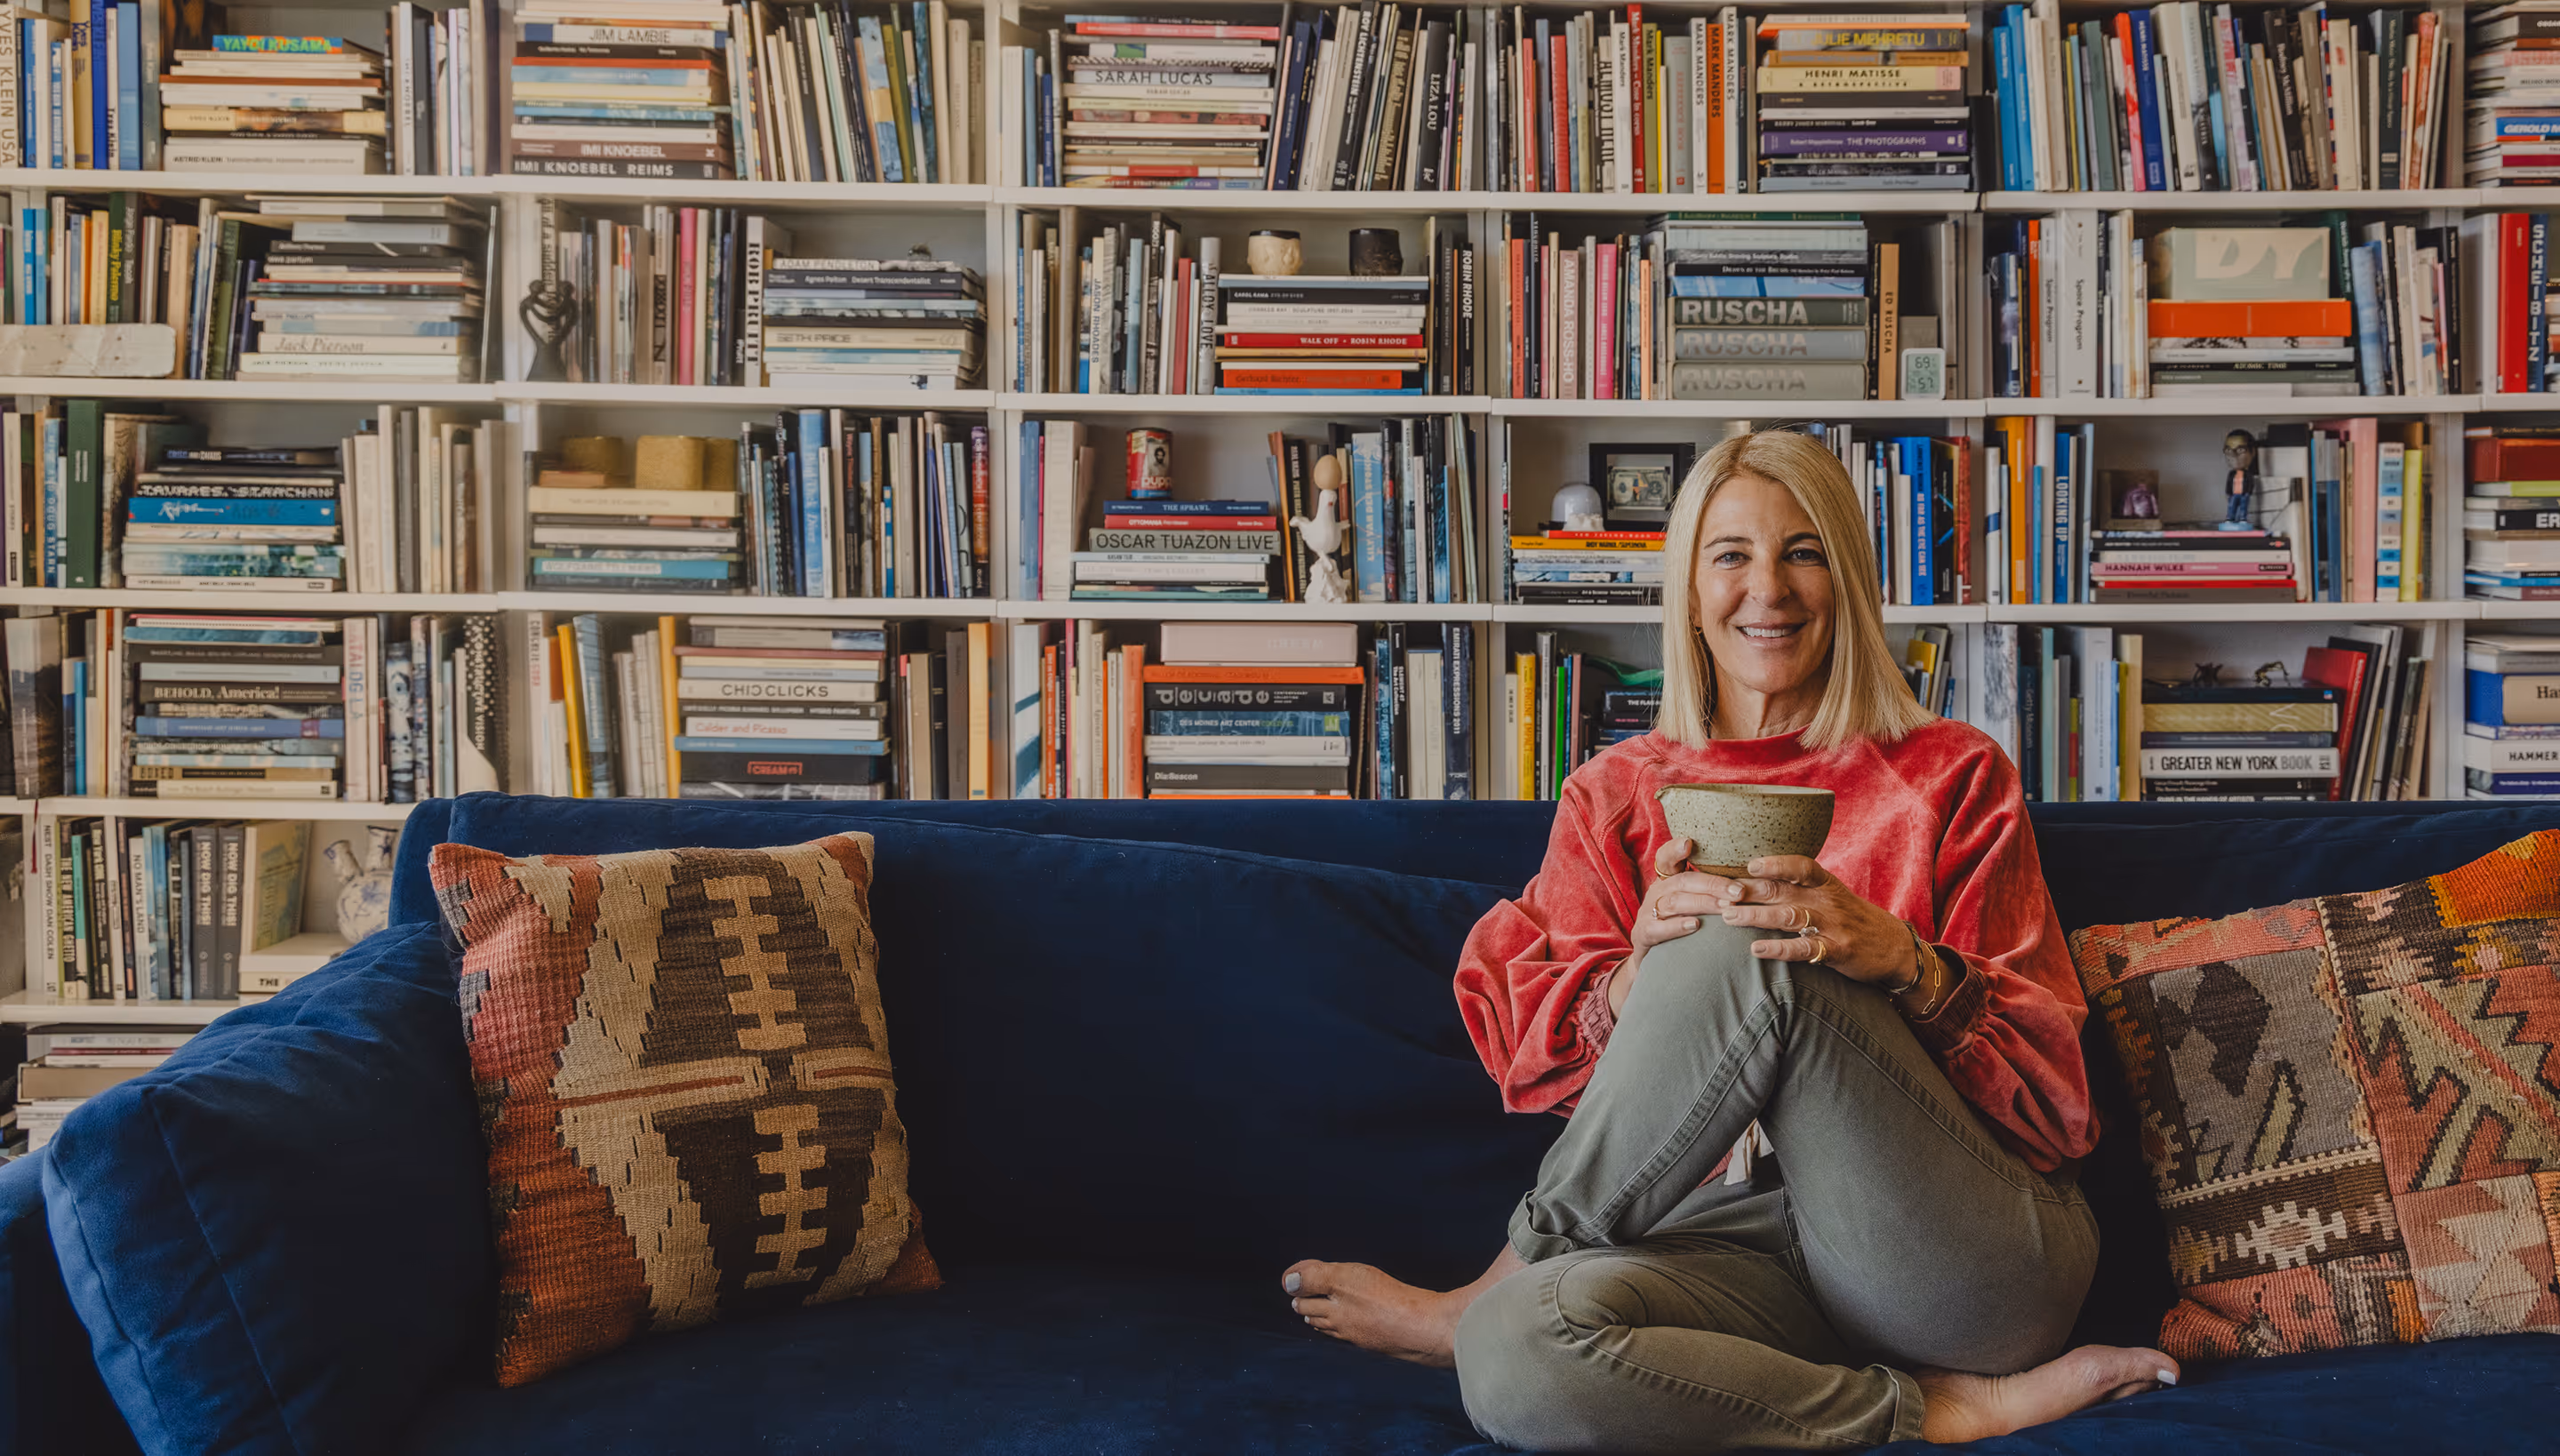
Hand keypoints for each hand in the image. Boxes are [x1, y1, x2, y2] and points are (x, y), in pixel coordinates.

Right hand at [1611, 839, 1740, 1014]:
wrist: (1657, 961)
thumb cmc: (1682, 926)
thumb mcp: (1691, 903)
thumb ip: (1710, 889)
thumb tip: (1750, 879)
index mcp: (1667, 881)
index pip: (1666, 858)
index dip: (1675, 849)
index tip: (1689, 842)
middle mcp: (1656, 893)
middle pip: (1682, 882)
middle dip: (1712, 885)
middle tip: (1739, 892)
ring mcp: (1648, 913)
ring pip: (1674, 902)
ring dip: (1702, 904)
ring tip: (1726, 909)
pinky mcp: (1644, 935)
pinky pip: (1659, 928)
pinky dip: (1677, 926)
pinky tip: (1694, 926)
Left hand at [1715, 855, 1919, 988]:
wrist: (1893, 947)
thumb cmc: (1852, 919)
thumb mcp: (1831, 896)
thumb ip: (1799, 888)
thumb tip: (1753, 880)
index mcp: (1825, 883)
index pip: (1800, 865)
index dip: (1774, 863)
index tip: (1747, 864)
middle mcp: (1827, 900)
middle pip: (1783, 890)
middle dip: (1748, 891)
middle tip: (1718, 894)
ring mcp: (1833, 925)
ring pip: (1788, 916)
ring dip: (1756, 916)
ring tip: (1728, 918)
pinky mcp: (1837, 950)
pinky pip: (1804, 948)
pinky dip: (1779, 948)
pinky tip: (1756, 949)